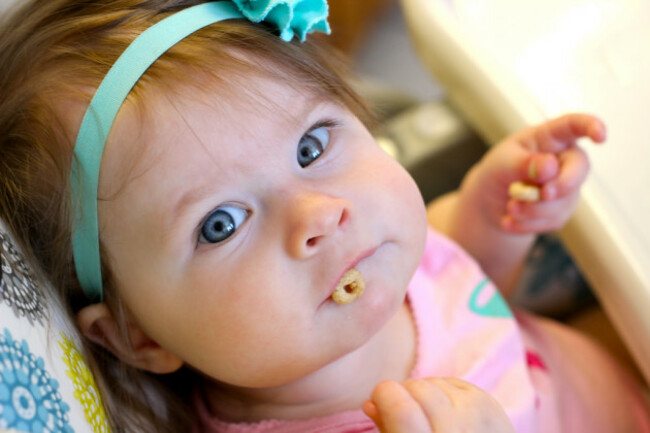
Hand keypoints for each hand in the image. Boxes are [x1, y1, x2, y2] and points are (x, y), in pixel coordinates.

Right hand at [363, 378, 514, 432]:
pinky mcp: (489, 404)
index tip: (377, 399)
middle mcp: (456, 432)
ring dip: (423, 392)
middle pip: (418, 389)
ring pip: (434, 381)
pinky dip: (442, 391)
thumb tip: (370, 402)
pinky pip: (452, 381)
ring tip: (426, 415)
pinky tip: (444, 411)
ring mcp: (477, 417)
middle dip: (403, 393)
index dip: (384, 395)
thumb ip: (388, 430)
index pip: (402, 409)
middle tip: (401, 411)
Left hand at [478, 113, 605, 233]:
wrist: (490, 203)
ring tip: (510, 208)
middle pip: (579, 169)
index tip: (600, 136)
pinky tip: (509, 220)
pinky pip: (551, 220)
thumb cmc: (497, 172)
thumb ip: (523, 163)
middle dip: (562, 184)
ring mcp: (566, 186)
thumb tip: (550, 166)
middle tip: (543, 194)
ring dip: (533, 209)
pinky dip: (527, 223)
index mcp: (549, 138)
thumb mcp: (501, 163)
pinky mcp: (561, 210)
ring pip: (562, 201)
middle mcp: (564, 160)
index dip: (591, 127)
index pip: (574, 125)